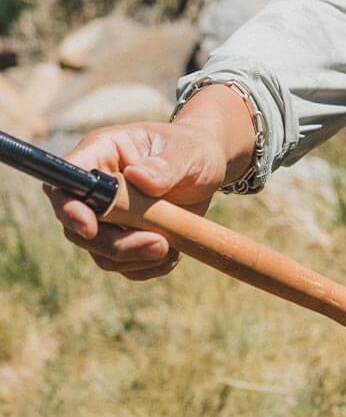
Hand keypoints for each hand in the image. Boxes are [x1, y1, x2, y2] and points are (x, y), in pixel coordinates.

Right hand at [43, 120, 228, 280]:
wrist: (209, 166)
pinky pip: (124, 265)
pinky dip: (147, 267)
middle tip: (158, 245)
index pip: (66, 181)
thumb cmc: (195, 148)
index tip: (91, 227)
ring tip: (172, 247)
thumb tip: (139, 177)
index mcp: (102, 153)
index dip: (69, 207)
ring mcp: (108, 217)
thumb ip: (167, 164)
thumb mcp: (189, 151)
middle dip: (113, 244)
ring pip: (100, 252)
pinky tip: (174, 253)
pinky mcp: (124, 238)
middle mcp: (97, 188)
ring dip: (134, 258)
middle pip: (78, 227)